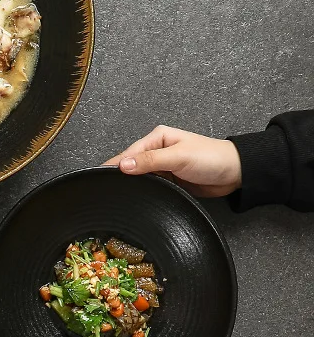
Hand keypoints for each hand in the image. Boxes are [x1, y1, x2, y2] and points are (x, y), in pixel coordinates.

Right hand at [106, 125, 241, 196]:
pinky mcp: (168, 180)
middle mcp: (157, 150)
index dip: (115, 166)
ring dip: (131, 185)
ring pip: (139, 177)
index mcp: (157, 138)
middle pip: (131, 165)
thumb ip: (150, 161)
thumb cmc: (211, 158)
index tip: (100, 178)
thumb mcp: (178, 157)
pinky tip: (135, 198)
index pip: (129, 153)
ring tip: (116, 197)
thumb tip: (122, 165)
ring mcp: (162, 166)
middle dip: (120, 177)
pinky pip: (150, 186)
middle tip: (105, 192)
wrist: (236, 173)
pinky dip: (143, 191)